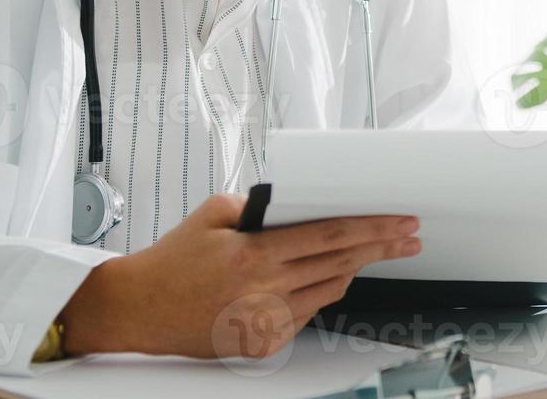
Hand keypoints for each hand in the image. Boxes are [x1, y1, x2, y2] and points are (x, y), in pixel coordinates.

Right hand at [59, 193, 422, 358]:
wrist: (136, 309)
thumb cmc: (172, 260)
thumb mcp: (213, 213)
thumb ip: (259, 206)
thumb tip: (296, 201)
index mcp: (254, 255)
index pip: (331, 236)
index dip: (373, 228)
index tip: (401, 222)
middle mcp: (263, 291)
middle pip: (341, 264)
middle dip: (382, 248)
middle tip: (410, 238)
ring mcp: (264, 323)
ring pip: (328, 291)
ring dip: (353, 269)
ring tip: (371, 252)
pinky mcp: (260, 345)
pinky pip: (306, 314)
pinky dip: (318, 292)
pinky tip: (325, 277)